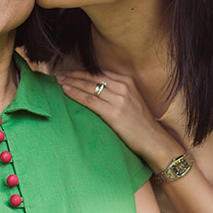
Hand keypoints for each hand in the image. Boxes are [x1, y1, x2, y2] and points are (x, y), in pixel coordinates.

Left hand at [56, 70, 181, 170]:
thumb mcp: (131, 100)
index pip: (98, 73)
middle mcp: (123, 87)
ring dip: (71, 83)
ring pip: (88, 86)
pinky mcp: (114, 112)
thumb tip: (96, 88)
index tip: (68, 72)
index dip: (81, 72)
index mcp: (127, 81)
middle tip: (58, 75)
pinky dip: (76, 94)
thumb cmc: (141, 123)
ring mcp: (118, 99)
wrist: (154, 140)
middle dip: (72, 75)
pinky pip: (90, 100)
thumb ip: (117, 91)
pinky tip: (66, 92)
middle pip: (91, 77)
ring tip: (58, 82)